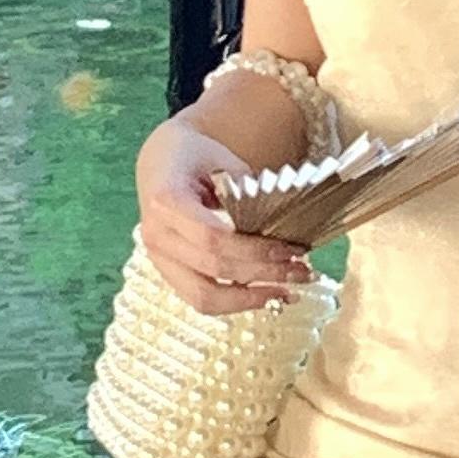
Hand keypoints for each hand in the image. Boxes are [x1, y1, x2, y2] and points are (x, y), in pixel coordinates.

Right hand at [134, 120, 315, 312]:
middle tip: (302, 272)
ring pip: (203, 297)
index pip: (213, 238)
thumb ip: (248, 191)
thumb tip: (286, 225)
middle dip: (263, 274)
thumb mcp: (221, 158)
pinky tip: (263, 295)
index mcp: (166, 201)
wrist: (158, 160)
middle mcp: (156, 234)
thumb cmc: (192, 155)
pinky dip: (234, 303)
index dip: (254, 250)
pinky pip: (199, 298)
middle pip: (213, 269)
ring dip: (249, 301)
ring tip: (286, 293)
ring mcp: (158, 258)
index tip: (291, 250)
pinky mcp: (167, 272)